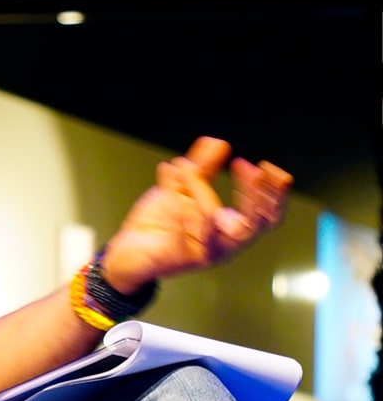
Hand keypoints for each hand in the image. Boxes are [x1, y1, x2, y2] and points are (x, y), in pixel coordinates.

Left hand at [101, 137, 291, 293]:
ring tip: (185, 164)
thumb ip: (203, 166)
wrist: (126, 250)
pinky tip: (169, 173)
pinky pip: (182, 223)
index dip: (274, 194)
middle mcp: (223, 246)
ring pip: (210, 217)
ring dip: (198, 185)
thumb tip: (219, 142)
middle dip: (256, 195)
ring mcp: (203, 253)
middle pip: (255, 225)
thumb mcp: (183, 188)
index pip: (267, 217)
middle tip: (249, 168)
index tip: (266, 166)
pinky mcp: (180, 257)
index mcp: (231, 230)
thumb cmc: (160, 223)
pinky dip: (176, 194)